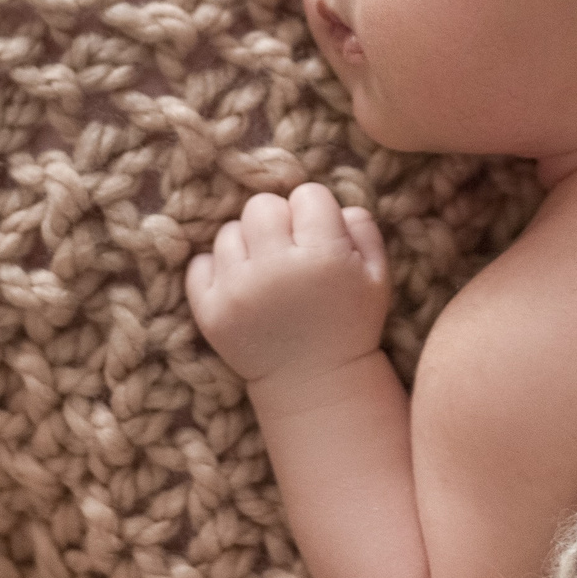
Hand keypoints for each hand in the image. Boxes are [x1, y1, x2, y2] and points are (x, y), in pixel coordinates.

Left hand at [187, 182, 391, 387]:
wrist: (315, 383)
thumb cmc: (349, 323)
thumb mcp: (377, 275)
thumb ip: (362, 226)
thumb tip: (332, 202)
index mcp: (324, 257)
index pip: (308, 194)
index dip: (315, 213)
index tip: (319, 238)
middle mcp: (277, 270)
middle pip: (261, 205)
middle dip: (278, 221)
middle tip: (288, 250)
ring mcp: (238, 291)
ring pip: (229, 231)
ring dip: (248, 246)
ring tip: (266, 273)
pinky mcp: (210, 312)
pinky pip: (199, 264)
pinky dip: (217, 271)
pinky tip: (241, 287)